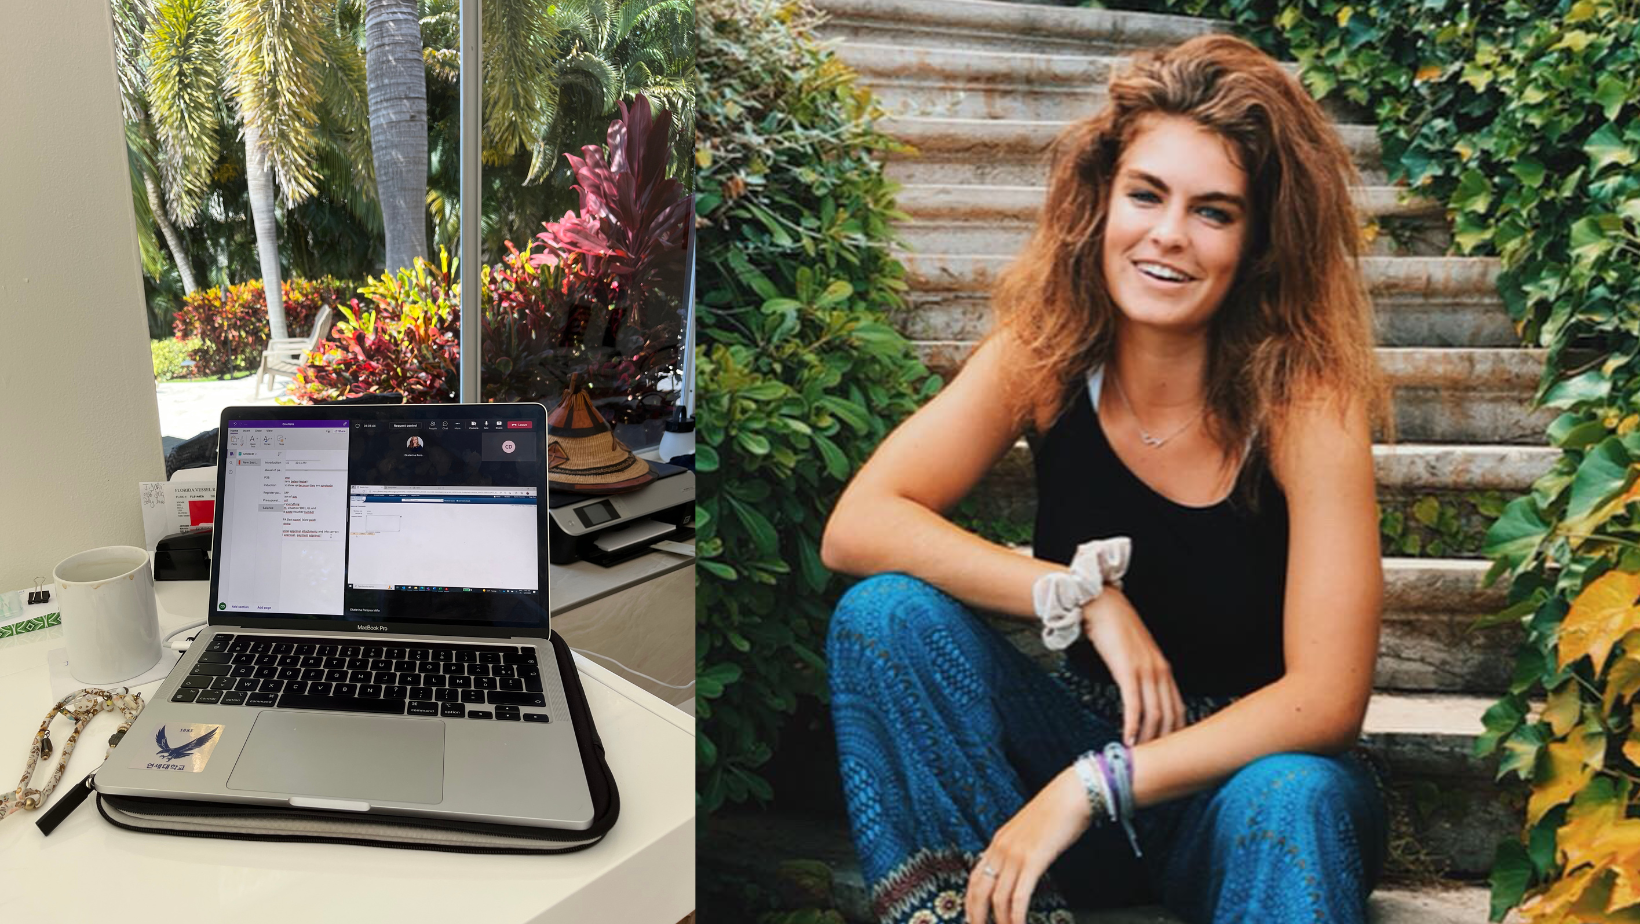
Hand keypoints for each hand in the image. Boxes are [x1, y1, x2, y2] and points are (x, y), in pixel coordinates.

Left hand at [965, 769, 1090, 923]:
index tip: (972, 917)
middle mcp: (1001, 849)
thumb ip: (1017, 848)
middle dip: (977, 916)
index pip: (975, 878)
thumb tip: (1017, 869)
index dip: (970, 901)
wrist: (1071, 794)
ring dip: (1002, 921)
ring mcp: (1015, 854)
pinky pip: (1019, 896)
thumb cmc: (1055, 811)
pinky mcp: (1033, 860)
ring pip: (999, 898)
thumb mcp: (1026, 830)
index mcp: (998, 842)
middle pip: (979, 891)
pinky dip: (1017, 915)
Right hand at [1082, 588, 1186, 745]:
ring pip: (1154, 714)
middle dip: (1163, 741)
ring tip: (1138, 756)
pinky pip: (1133, 705)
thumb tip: (1139, 696)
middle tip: (1154, 760)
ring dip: (1147, 738)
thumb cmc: (1116, 631)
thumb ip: (1142, 675)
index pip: (1178, 709)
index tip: (1167, 749)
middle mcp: (1160, 672)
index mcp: (1164, 670)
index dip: (1175, 732)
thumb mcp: (1136, 655)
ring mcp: (1145, 671)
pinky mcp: (1127, 671)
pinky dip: (1132, 725)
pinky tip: (1127, 739)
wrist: (1103, 607)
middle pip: (1169, 716)